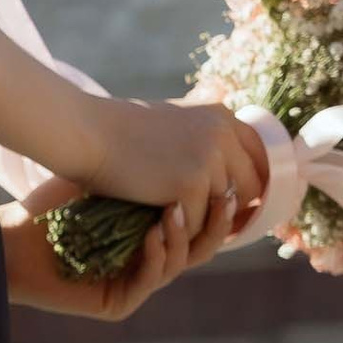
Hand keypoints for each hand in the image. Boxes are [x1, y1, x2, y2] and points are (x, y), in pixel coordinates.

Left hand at [0, 177, 248, 319]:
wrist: (12, 235)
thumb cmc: (55, 203)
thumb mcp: (113, 177)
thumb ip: (154, 163)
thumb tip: (201, 130)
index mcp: (156, 234)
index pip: (201, 224)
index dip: (219, 205)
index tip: (229, 176)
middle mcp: (152, 262)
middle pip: (202, 247)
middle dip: (215, 222)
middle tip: (221, 196)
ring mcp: (137, 285)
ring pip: (180, 264)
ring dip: (181, 236)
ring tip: (173, 210)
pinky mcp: (118, 303)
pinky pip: (149, 280)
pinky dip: (155, 256)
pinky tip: (151, 235)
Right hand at [76, 95, 268, 242]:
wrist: (85, 133)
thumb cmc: (116, 130)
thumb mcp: (171, 123)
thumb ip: (201, 138)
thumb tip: (225, 177)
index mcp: (220, 115)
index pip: (257, 155)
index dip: (249, 182)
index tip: (238, 204)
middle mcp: (223, 133)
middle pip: (249, 185)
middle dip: (233, 208)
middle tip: (211, 225)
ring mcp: (210, 158)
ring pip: (222, 208)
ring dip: (201, 219)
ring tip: (177, 223)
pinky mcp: (192, 185)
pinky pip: (196, 222)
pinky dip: (177, 228)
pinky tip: (155, 222)